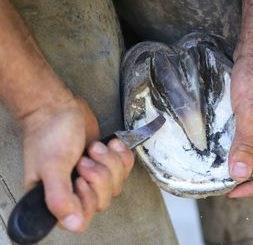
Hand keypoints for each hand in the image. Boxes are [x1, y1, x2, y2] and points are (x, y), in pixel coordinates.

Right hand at [20, 96, 133, 231]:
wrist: (59, 106)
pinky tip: (110, 143)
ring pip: (116, 184)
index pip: (83, 218)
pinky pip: (125, 167)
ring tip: (94, 147)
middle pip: (104, 201)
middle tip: (84, 159)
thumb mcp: (51, 167)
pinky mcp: (106, 162)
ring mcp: (93, 176)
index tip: (80, 179)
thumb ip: (59, 198)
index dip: (88, 198)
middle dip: (99, 175)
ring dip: (109, 162)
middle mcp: (75, 190)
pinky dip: (121, 154)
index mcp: (56, 198)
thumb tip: (73, 224)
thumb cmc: (50, 134)